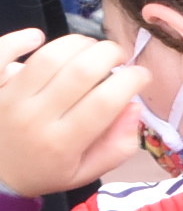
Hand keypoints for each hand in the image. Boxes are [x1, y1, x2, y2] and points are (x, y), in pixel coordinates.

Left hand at [0, 28, 147, 197]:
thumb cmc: (41, 172)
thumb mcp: (85, 173)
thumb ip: (118, 146)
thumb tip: (134, 107)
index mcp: (63, 144)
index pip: (106, 102)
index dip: (132, 79)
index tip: (141, 75)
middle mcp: (35, 118)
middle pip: (80, 71)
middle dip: (110, 53)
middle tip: (119, 56)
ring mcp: (8, 99)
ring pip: (48, 57)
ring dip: (77, 43)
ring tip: (89, 47)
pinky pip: (1, 53)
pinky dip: (20, 39)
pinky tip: (37, 36)